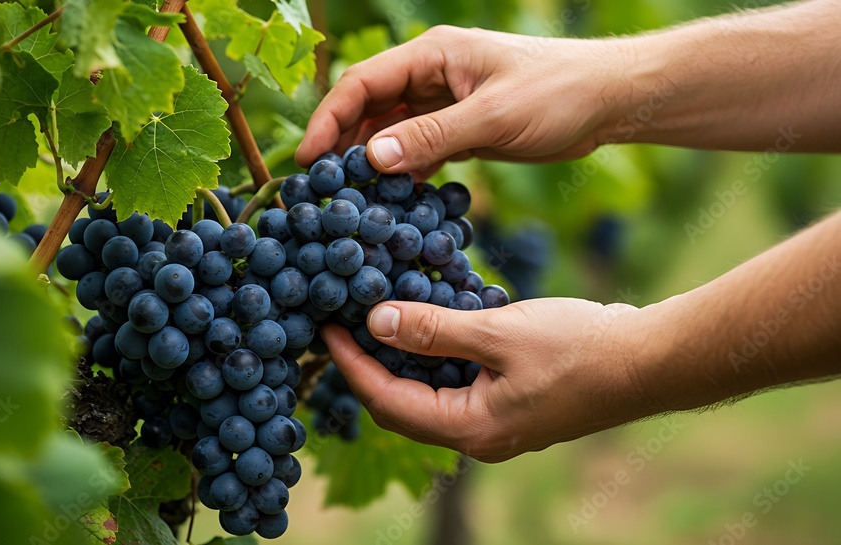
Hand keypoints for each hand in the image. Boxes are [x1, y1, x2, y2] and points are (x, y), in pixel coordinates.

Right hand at [296, 26, 629, 176]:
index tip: (309, 160)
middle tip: (323, 187)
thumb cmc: (557, 94)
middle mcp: (433, 74)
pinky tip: (395, 199)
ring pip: (392, 131)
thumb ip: (432, 137)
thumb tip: (372, 158)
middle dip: (344, 144)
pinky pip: (419, 148)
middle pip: (370, 107)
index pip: (363, 83)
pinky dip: (405, 171)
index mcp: (434, 54)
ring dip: (373, 162)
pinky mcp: (462, 125)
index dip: (329, 119)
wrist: (610, 101)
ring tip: (353, 199)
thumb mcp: (492, 117)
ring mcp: (446, 100)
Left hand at [321, 298, 658, 461]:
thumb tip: (375, 321)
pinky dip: (437, 355)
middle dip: (369, 364)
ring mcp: (496, 423)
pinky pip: (457, 384)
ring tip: (378, 314)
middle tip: (345, 320)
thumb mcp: (500, 332)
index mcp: (470, 429)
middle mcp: (477, 435)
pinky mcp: (511, 404)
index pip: (387, 401)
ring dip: (403, 357)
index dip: (351, 364)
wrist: (650, 360)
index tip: (326, 327)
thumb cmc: (582, 348)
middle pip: (402, 404)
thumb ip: (435, 329)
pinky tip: (430, 320)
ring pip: (429, 393)